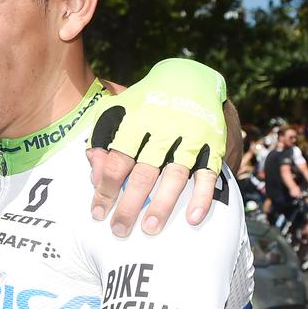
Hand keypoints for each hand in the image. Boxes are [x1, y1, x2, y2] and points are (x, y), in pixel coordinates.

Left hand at [86, 58, 227, 235]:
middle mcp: (163, 127)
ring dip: (162, 205)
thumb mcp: (117, 111)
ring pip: (175, 175)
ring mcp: (190, 135)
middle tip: (119, 230)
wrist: (190, 78)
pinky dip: (202, 197)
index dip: (106, 190)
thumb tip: (95, 175)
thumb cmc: (144, 102)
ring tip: (149, 229)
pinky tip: (192, 219)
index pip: (117, 161)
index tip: (98, 214)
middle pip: (144, 173)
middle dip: (130, 205)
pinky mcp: (212, 142)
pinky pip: (208, 173)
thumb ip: (101, 141)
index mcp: (136, 119)